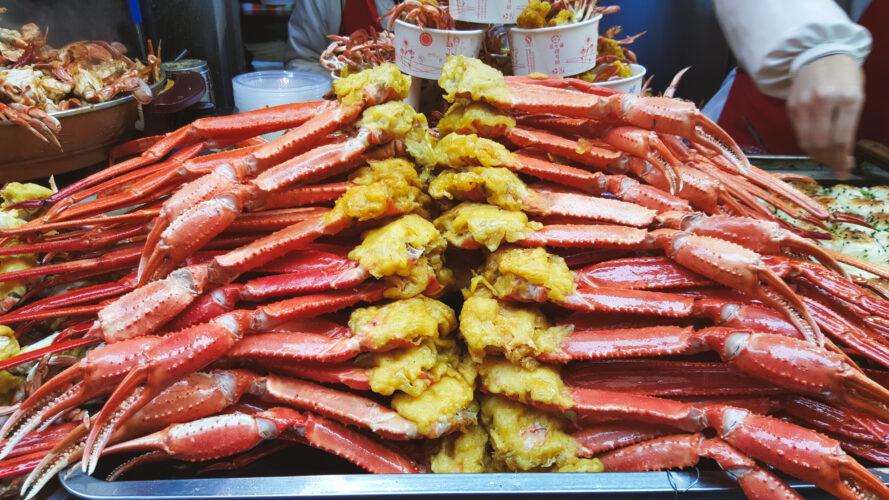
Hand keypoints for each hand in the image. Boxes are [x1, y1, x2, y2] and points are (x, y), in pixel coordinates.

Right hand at [787, 54, 864, 178]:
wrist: (820, 53)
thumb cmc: (844, 75)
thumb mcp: (856, 95)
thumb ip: (849, 121)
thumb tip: (842, 153)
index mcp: (849, 99)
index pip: (842, 139)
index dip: (842, 160)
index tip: (845, 171)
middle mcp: (825, 102)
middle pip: (823, 144)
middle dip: (829, 160)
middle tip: (835, 167)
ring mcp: (805, 104)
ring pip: (807, 142)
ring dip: (817, 155)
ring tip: (825, 158)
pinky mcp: (792, 107)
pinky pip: (799, 132)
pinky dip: (807, 142)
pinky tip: (815, 144)